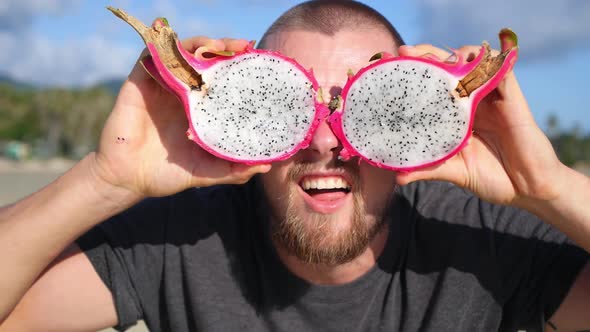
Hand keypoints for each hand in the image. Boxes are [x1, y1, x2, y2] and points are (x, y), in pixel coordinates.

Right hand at [92, 37, 270, 197]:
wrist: (128, 180)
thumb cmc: (167, 174)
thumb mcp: (207, 172)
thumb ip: (233, 170)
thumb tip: (265, 166)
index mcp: (200, 109)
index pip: (222, 81)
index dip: (238, 69)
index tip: (257, 64)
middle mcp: (183, 94)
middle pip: (206, 61)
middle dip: (225, 49)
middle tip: (244, 46)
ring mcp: (162, 86)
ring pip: (182, 53)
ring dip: (201, 43)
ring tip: (219, 45)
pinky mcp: (140, 83)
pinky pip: (152, 56)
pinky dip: (167, 47)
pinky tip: (182, 46)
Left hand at [395, 44, 564, 207]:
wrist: (527, 189)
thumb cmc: (492, 178)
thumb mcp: (454, 171)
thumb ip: (428, 170)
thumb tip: (398, 177)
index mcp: (456, 114)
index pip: (433, 85)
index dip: (415, 72)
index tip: (392, 65)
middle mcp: (472, 101)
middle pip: (449, 66)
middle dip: (427, 54)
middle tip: (406, 51)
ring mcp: (491, 97)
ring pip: (474, 61)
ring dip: (455, 53)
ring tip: (435, 57)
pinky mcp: (512, 97)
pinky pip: (501, 70)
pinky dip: (488, 60)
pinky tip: (470, 59)